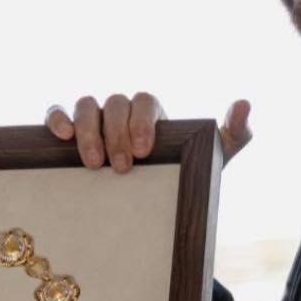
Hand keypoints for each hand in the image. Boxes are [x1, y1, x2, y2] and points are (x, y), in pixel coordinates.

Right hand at [45, 94, 252, 171]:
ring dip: (88, 131)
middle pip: (114, 103)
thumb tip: (243, 103)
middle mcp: (121, 110)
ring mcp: (94, 118)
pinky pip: (58, 112)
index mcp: (152, 112)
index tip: (144, 151)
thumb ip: (235, 133)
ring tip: (94, 163)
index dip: (141, 121)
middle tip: (122, 167)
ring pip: (85, 105)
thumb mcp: (213, 158)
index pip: (145, 101)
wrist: (154, 199)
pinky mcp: (69, 129)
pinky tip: (62, 137)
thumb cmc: (182, 174)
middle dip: (116, 133)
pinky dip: (57, 118)